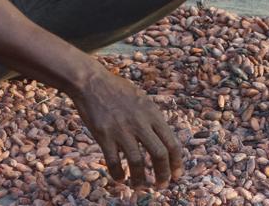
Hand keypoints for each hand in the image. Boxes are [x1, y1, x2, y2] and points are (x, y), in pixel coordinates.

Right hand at [69, 71, 182, 188]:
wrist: (91, 82)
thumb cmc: (118, 90)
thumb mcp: (143, 101)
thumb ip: (153, 120)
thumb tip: (164, 140)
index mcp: (153, 115)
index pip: (172, 143)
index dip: (176, 163)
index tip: (176, 175)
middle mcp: (140, 123)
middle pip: (159, 154)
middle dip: (163, 175)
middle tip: (160, 186)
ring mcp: (121, 129)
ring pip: (137, 162)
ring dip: (140, 179)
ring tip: (139, 187)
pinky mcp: (103, 134)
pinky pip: (113, 161)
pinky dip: (118, 174)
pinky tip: (120, 178)